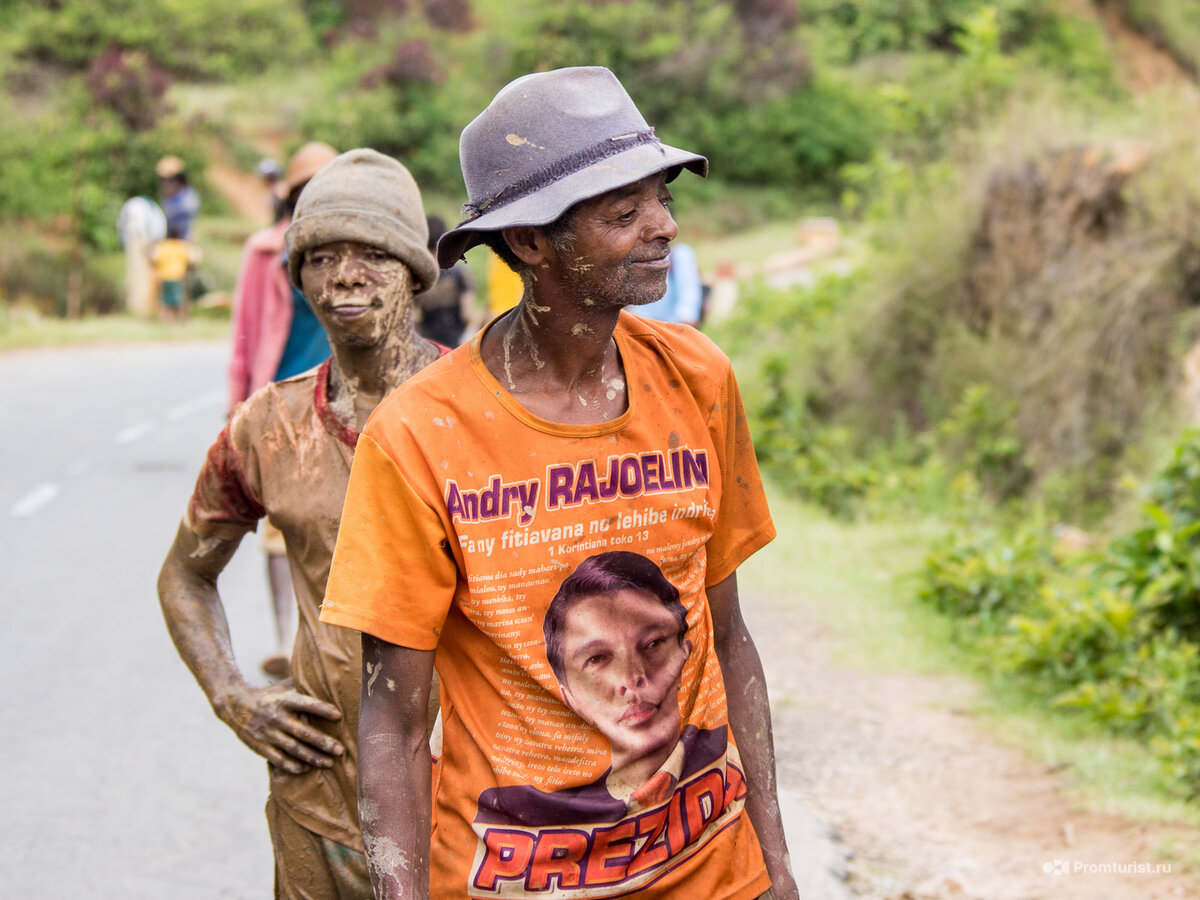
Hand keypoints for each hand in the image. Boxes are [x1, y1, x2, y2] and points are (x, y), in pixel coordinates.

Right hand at [216, 678, 343, 773]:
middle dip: (323, 742)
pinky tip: (307, 768)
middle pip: (303, 733)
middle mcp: (277, 718)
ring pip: (294, 749)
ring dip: (313, 758)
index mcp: (284, 700)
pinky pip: (279, 760)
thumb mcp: (283, 686)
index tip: (339, 715)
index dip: (322, 709)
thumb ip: (303, 685)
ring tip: (329, 763)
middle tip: (340, 750)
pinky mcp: (261, 747)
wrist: (236, 705)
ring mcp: (268, 734)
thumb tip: (327, 676)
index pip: (306, 704)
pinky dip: (293, 766)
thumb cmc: (269, 695)